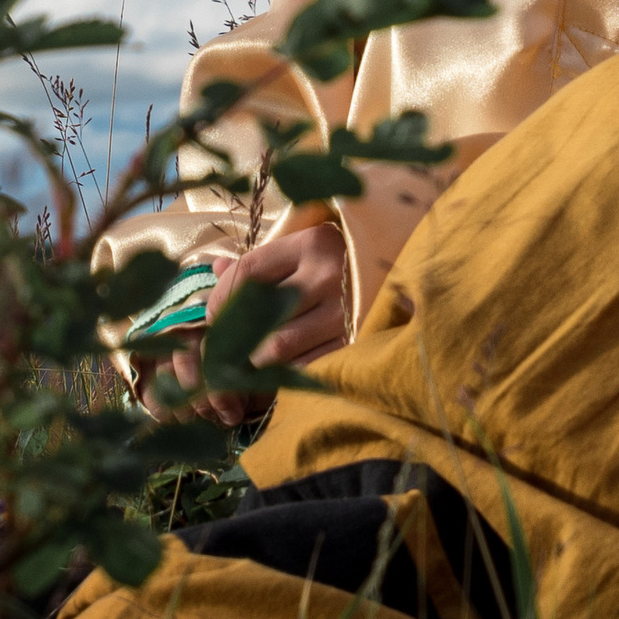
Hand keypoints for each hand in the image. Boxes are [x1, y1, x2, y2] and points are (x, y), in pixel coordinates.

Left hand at [168, 216, 351, 426]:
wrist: (404, 274)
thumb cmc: (343, 262)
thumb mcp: (304, 250)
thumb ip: (261, 261)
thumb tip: (215, 268)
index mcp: (311, 244)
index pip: (248, 271)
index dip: (220, 297)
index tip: (213, 316)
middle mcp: (328, 274)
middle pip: (258, 315)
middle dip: (232, 338)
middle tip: (223, 348)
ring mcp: (343, 311)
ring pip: (278, 348)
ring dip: (255, 361)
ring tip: (248, 362)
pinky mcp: (354, 343)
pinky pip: (304, 367)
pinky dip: (284, 374)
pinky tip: (278, 371)